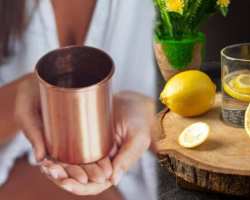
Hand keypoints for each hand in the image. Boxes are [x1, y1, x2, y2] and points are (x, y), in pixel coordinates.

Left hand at [15, 75, 153, 193]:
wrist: (134, 102)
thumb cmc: (140, 120)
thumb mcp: (138, 138)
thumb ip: (127, 158)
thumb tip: (113, 180)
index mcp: (113, 168)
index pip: (94, 185)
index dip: (79, 187)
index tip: (65, 182)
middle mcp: (100, 163)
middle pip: (78, 178)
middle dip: (62, 177)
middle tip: (48, 170)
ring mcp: (91, 151)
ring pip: (70, 167)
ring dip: (56, 168)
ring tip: (44, 163)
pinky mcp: (83, 139)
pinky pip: (68, 151)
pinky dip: (57, 154)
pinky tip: (47, 152)